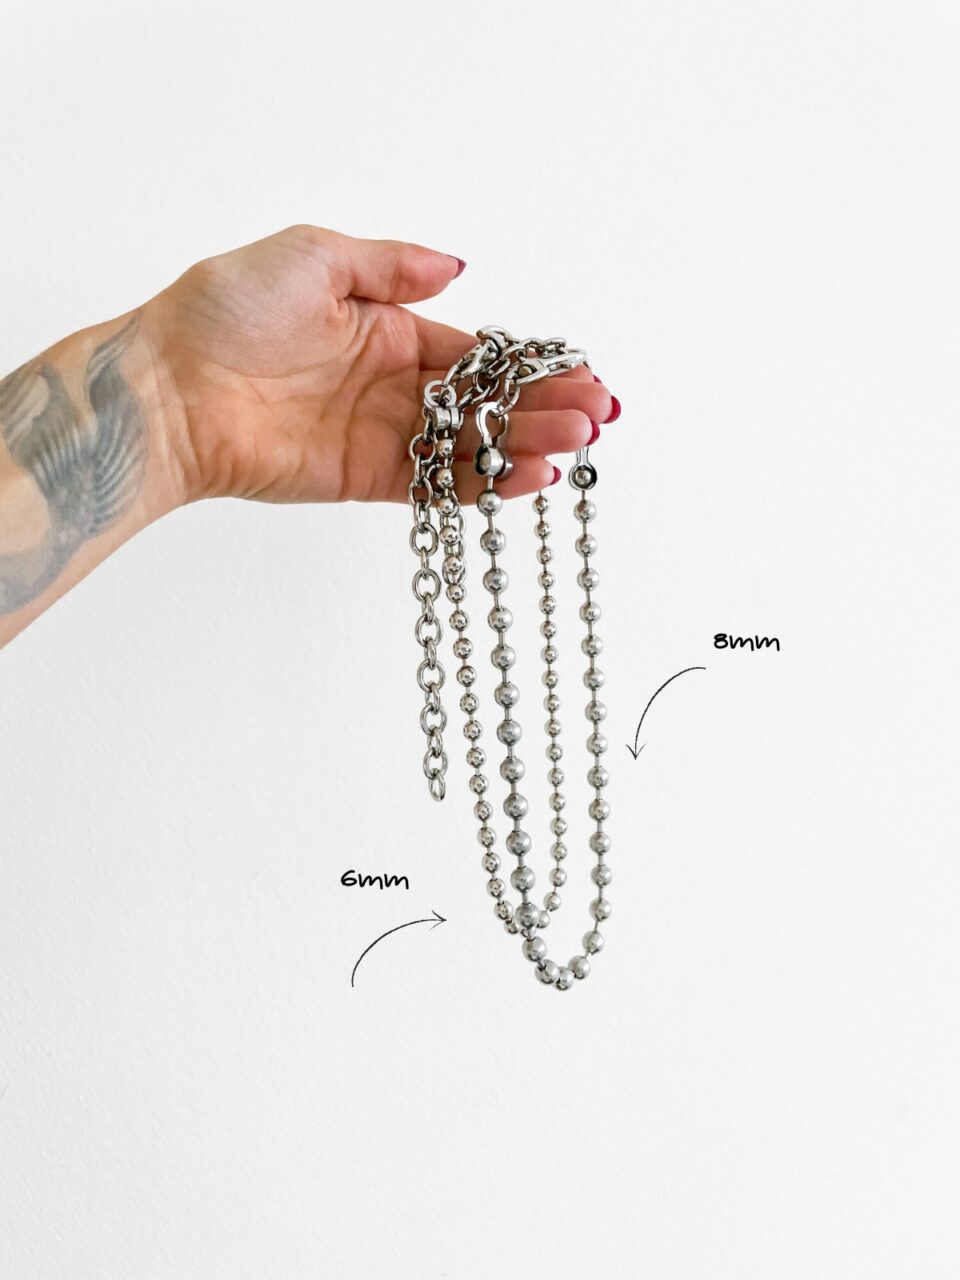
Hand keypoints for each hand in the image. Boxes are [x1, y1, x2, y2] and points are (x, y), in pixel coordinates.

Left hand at [144, 224, 615, 505]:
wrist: (168, 387)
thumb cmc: (226, 310)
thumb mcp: (314, 256)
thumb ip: (391, 267)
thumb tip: (458, 267)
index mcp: (385, 329)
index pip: (474, 352)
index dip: (528, 364)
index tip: (580, 371)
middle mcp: (389, 385)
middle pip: (483, 402)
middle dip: (542, 407)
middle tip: (597, 415)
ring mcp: (379, 435)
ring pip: (469, 445)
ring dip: (525, 445)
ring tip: (578, 446)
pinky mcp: (362, 480)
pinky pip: (435, 483)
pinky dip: (482, 483)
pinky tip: (528, 476)